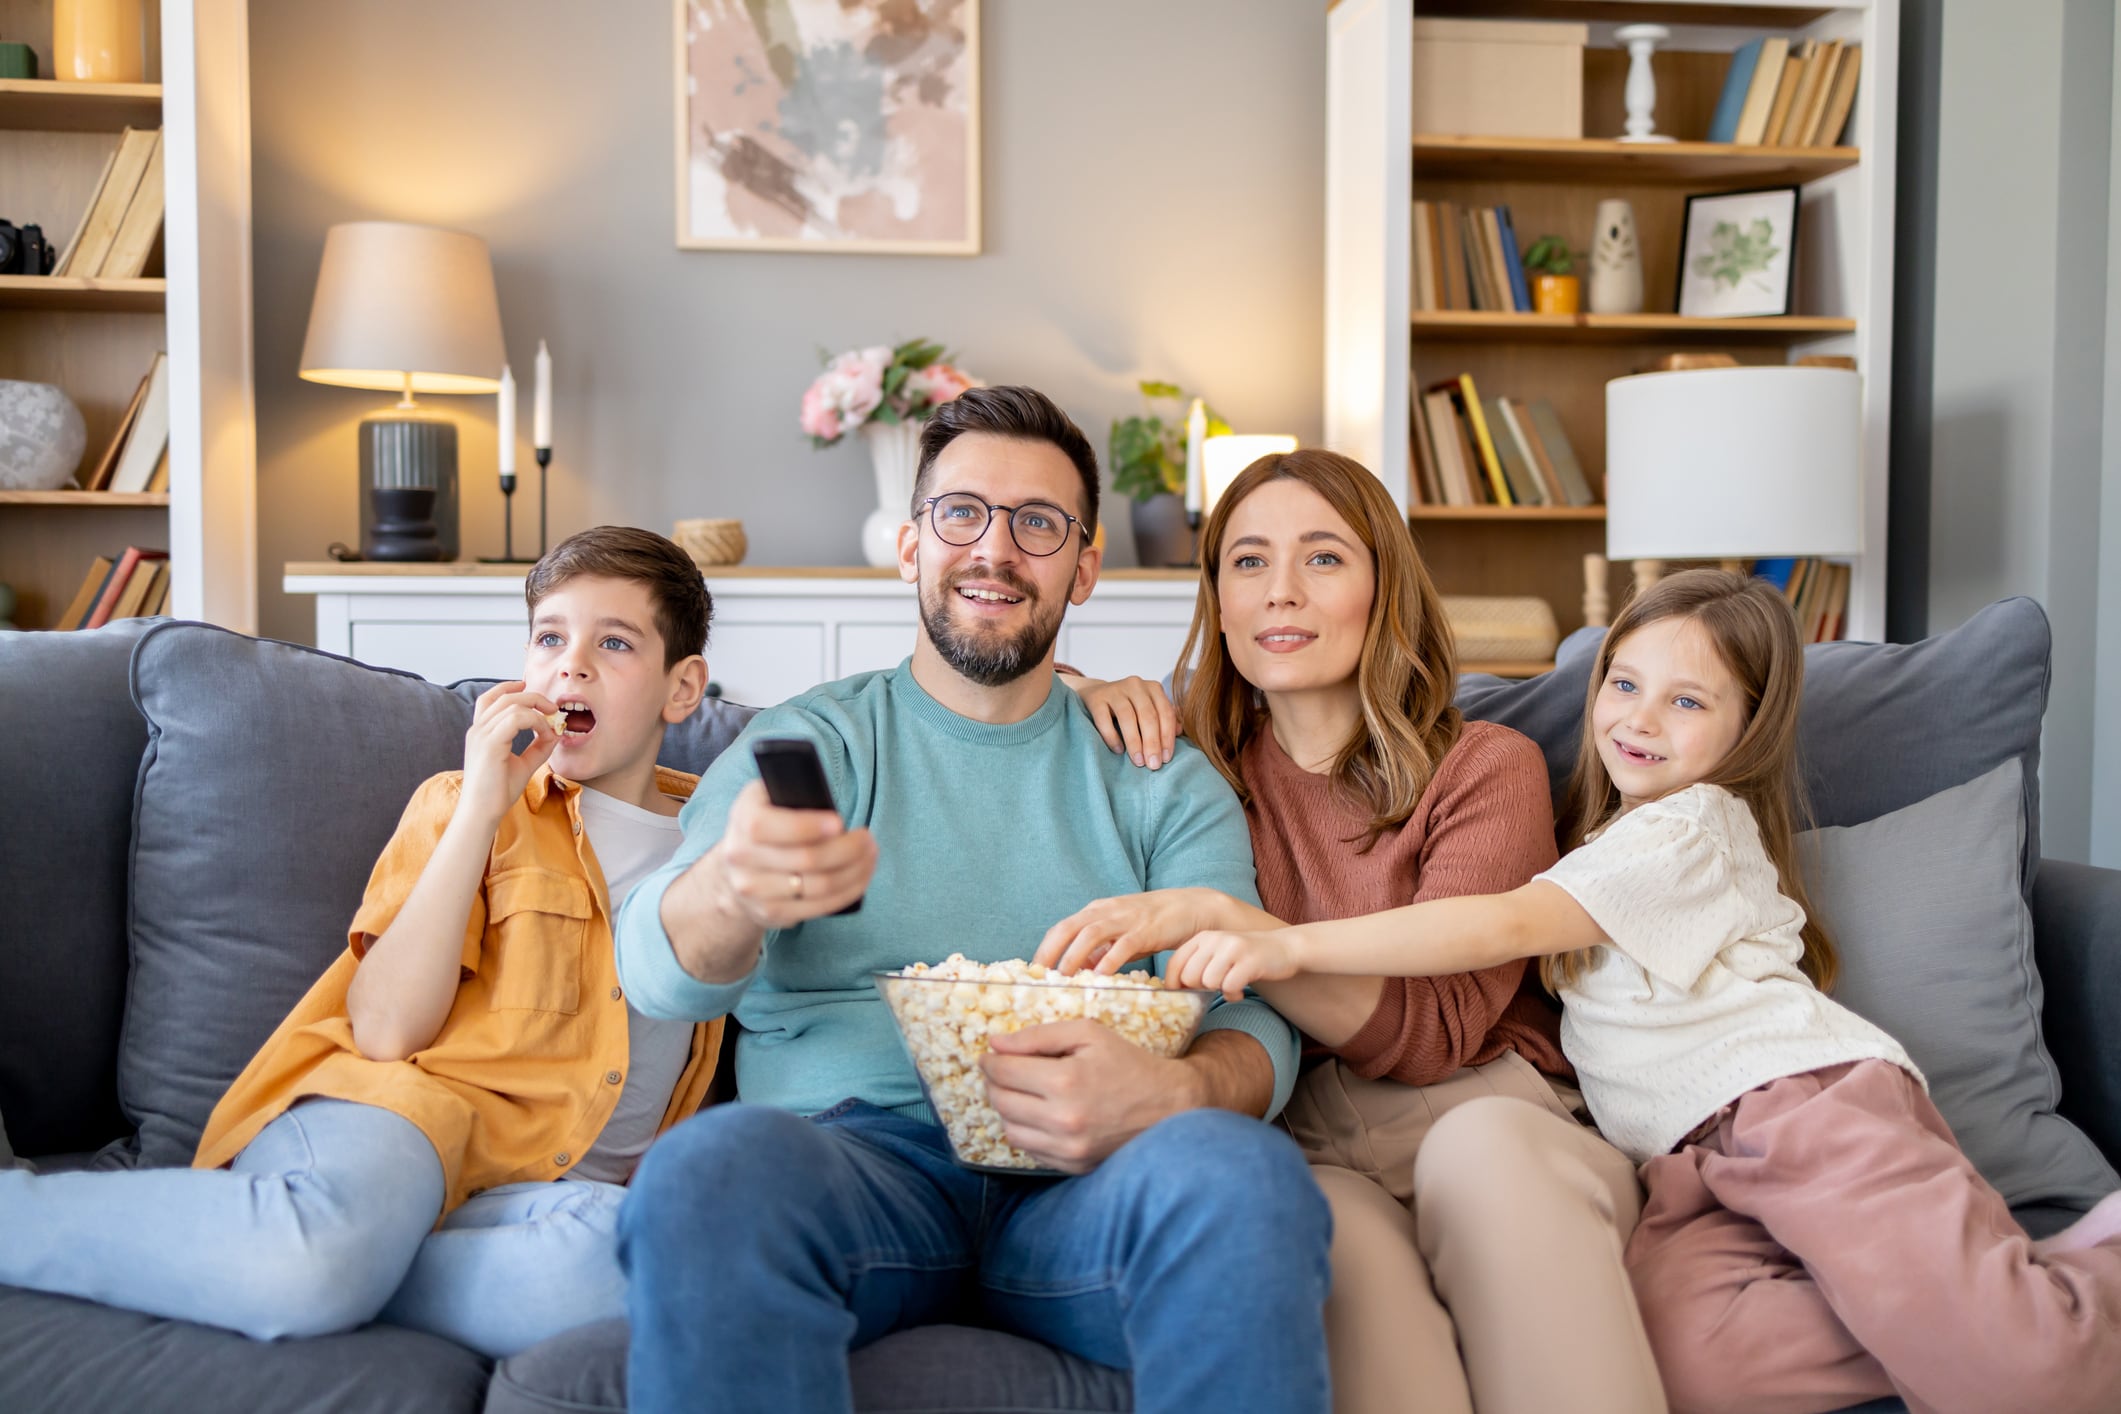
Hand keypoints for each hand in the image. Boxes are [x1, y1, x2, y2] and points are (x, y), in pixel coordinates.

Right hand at [460, 681, 560, 822]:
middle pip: (505, 696)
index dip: (509, 687)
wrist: (482, 813)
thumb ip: (538, 747)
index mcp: (480, 732)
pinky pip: (517, 717)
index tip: (530, 687)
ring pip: (513, 703)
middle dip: (533, 696)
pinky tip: (545, 734)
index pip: (490, 698)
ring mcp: (481, 735)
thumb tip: (556, 733)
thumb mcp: (523, 764)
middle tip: (553, 707)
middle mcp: (477, 730)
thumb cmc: (498, 792)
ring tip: (552, 723)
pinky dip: (536, 721)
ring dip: (538, 709)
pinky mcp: (490, 743)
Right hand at [708, 779, 876, 930]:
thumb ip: (795, 796)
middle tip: (867, 840)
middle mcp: (741, 856)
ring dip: (854, 872)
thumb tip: (832, 812)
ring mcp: (753, 889)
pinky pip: (818, 907)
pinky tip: (860, 879)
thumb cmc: (768, 825)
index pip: (773, 826)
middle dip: (848, 849)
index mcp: (743, 818)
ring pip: (818, 886)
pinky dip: (846, 892)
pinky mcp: (769, 913)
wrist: (735, 870)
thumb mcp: (771, 798)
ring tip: (869, 857)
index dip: (810, 826)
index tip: (839, 823)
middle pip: (806, 859)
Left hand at [980, 1019, 1198, 1172]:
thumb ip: (1039, 1036)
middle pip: (1001, 1102)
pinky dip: (1027, 1130)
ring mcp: (1068, 1148)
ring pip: (1010, 1130)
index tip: (990, 1055)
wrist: (1169, 1107)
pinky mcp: (1073, 1165)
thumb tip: (995, 1043)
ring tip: (1020, 1092)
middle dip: (993, 1083)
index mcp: (1065, 1081)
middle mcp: (1062, 1120)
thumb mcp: (1088, 1034)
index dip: (990, 1061)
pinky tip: (1039, 1114)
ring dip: (1006, 1109)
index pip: (1004, 1072)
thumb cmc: (1129, 1063)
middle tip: (1000, 1071)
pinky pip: (1030, 1150)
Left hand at [1033, 888, 1212, 975]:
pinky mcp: (1145, 929)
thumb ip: (1100, 951)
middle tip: (1040, 977)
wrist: (1191, 908)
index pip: (1061, 929)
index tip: (1033, 973)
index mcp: (1096, 912)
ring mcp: (1125, 919)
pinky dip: (1110, 959)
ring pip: (1090, 934)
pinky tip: (1101, 976)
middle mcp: (1105, 911)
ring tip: (1064, 977)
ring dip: (1074, 956)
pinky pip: (1123, 944)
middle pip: (1068, 928)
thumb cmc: (1153, 924)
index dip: (1045, 950)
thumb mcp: (1120, 935)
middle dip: (1051, 952)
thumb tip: (1079, 970)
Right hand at [1073, 675, 1177, 768]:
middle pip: (1148, 716)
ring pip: (1127, 717)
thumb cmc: (1128, 708)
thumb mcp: (1149, 710)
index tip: (1166, 759)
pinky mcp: (1096, 698)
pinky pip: (1104, 719)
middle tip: (1153, 765)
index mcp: (1153, 688)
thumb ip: (1165, 720)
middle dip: (1153, 743)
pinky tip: (1118, 750)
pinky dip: (1112, 736)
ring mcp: (1114, 690)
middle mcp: (1135, 685)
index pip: (1165, 713)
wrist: (1094, 695)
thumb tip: (1179, 731)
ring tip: (1138, 761)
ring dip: (1134, 742)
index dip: (1167, 737)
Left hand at [1167, 927, 1306, 1000]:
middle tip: (1215, 987)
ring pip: (1209, 982)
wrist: (1285, 947)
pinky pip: (1229, 987)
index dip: (1173, 984)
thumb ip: (1197, 964)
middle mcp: (1215, 939)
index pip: (1174, 963)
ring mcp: (1232, 948)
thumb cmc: (1246, 956)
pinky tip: (1241, 990)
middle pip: (1189, 977)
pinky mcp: (1249, 961)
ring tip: (1231, 986)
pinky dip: (1234, 994)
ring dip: (1220, 991)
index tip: (1182, 995)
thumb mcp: (1218, 953)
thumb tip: (1174, 989)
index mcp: (1203, 937)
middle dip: (1200, 989)